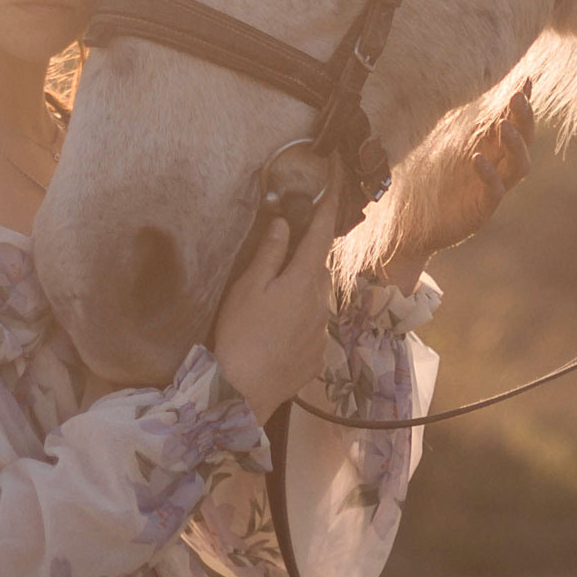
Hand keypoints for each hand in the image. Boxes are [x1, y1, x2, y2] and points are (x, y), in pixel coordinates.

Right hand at [211, 201, 339, 415]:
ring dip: (301, 292)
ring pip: (316, 300)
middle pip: (318, 269)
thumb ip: (269, 253)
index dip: (329, 206)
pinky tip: (277, 334)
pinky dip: (299, 322)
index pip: (321, 235)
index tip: (336, 183)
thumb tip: (284, 223)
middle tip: (284, 254)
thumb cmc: (240, 334)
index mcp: (304, 281)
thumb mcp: (248, 288)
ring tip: (272, 304)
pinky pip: (312, 328)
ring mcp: (322, 333)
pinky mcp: (318, 357)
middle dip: (306, 257)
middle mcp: (321, 304)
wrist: (244, 393)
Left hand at [357, 80, 534, 281]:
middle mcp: (499, 167)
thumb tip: (477, 96)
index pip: (514, 122)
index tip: (526, 80)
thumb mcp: (449, 148)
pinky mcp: (483, 209)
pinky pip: (493, 190)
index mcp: (493, 150)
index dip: (522, 103)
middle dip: (524, 118)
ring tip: (504, 125)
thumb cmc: (433, 183)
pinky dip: (487, 173)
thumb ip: (466, 127)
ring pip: (518, 165)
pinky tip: (476, 158)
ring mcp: (494, 188)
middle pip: (525, 141)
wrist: (416, 224)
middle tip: (518, 97)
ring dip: (515, 143)